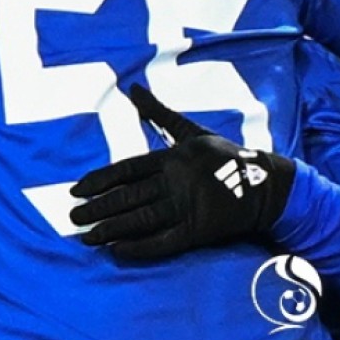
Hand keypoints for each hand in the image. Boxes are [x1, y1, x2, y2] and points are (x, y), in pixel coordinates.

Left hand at [69, 85, 295, 258]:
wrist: (265, 185)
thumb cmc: (223, 156)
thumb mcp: (190, 131)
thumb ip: (159, 113)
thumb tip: (133, 88)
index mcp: (170, 158)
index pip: (126, 170)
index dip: (99, 180)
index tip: (76, 189)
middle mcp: (174, 183)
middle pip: (128, 197)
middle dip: (98, 208)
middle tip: (73, 217)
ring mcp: (186, 208)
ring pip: (141, 220)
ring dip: (112, 229)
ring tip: (87, 238)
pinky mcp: (198, 231)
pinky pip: (163, 242)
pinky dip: (140, 247)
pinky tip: (118, 250)